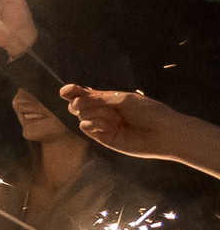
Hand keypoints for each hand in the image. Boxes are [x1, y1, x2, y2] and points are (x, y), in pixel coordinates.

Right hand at [62, 86, 200, 162]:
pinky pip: (87, 128)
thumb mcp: (124, 99)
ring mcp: (103, 125)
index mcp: (110, 99)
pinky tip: (103, 125)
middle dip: (79, 102)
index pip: (86, 94)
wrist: (163, 133)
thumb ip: (100, 99)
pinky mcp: (103, 138)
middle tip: (81, 102)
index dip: (74, 91)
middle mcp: (104, 112)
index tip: (66, 91)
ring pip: (82, 115)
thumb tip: (76, 100)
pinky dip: (91, 123)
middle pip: (79, 105)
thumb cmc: (149, 112)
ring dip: (91, 112)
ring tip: (109, 117)